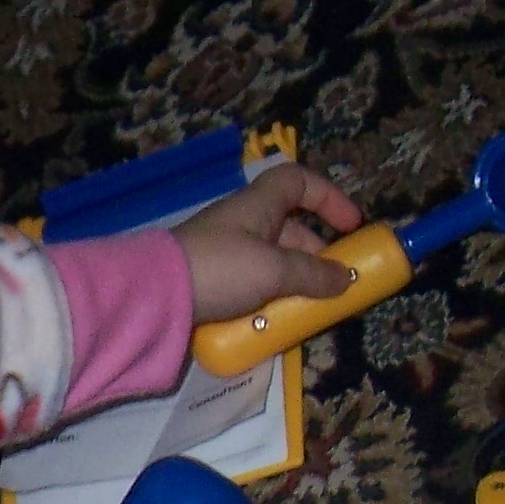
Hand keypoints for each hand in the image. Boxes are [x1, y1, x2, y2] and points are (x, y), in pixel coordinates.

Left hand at [173, 168, 365, 325]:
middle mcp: (242, 223)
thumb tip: (345, 278)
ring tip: (309, 310)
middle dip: (317, 256)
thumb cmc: (220, 270)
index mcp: (257, 205)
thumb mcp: (274, 271)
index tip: (352, 226)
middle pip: (291, 230)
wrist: (152, 297)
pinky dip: (268, 299)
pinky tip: (276, 321)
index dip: (328, 197)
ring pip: (273, 262)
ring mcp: (225, 253)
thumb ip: (312, 274)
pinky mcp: (211, 282)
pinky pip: (251, 285)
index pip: (298, 182)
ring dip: (294, 283)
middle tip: (336, 286)